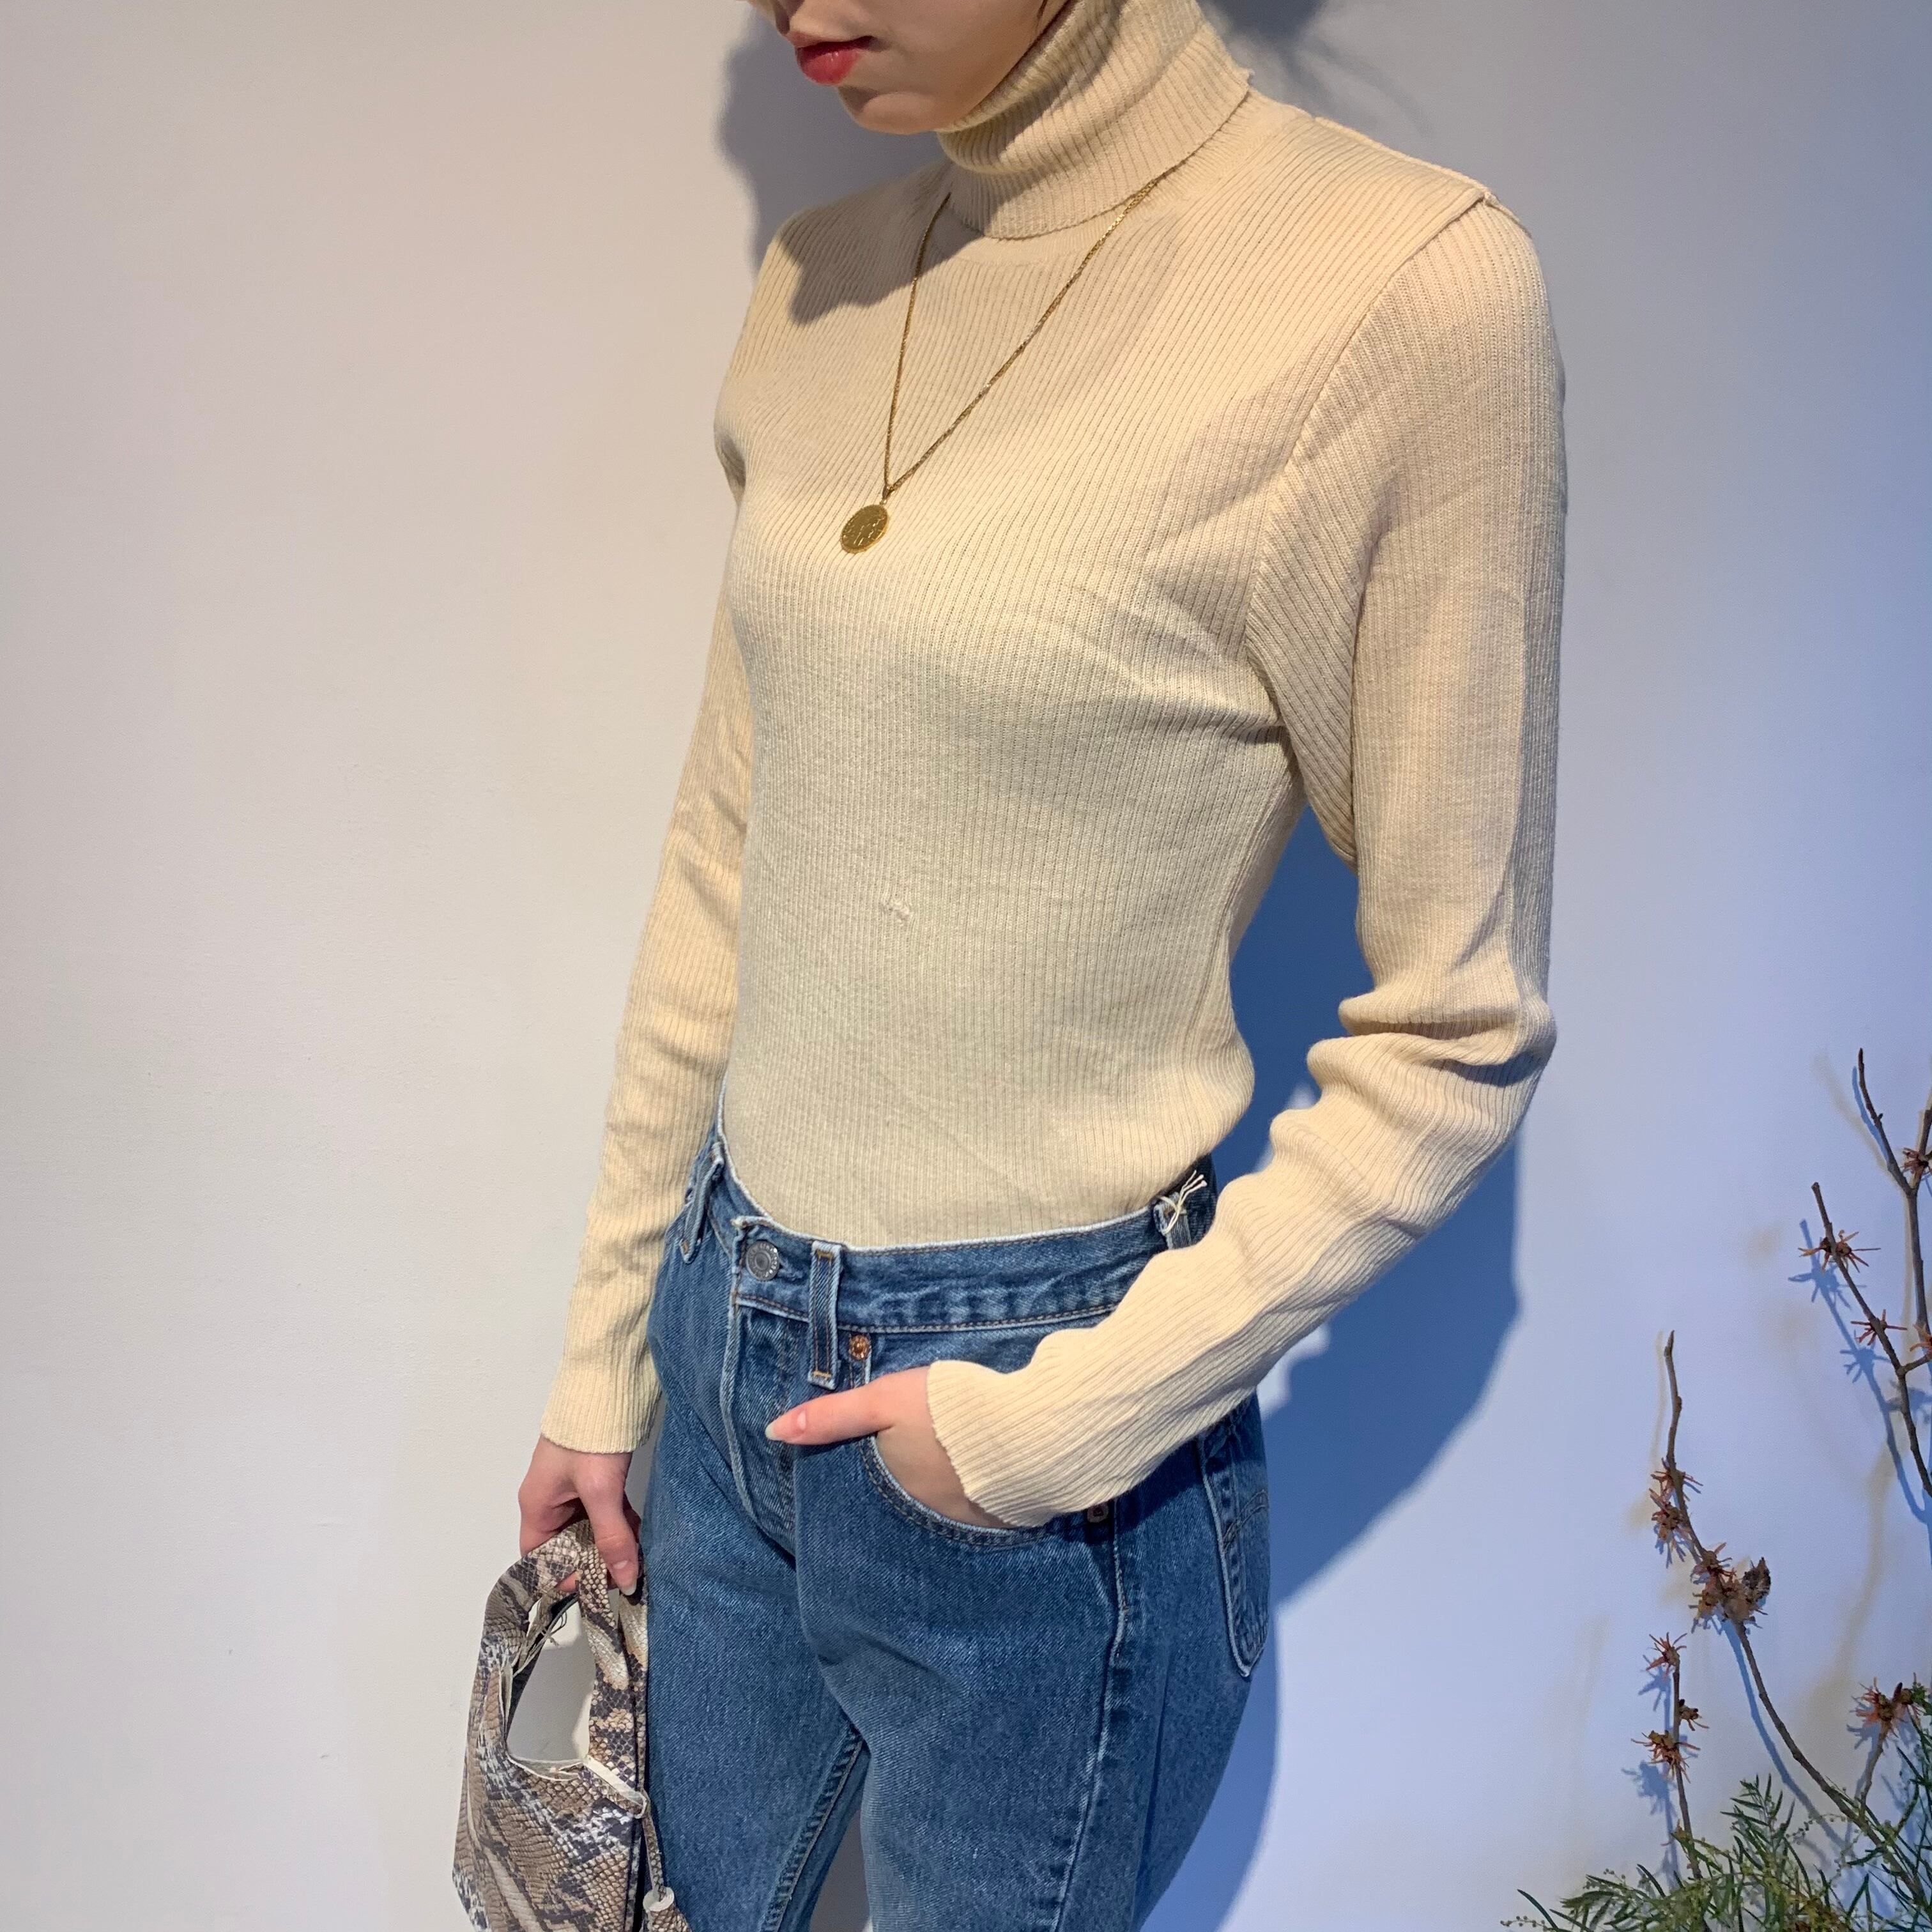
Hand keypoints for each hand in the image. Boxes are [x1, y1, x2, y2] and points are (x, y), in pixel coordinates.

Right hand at [518, 1434, 640, 1591]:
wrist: (606, 1387)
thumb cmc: (590, 1438)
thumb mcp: (600, 1491)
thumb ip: (612, 1535)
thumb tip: (626, 1578)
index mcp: (537, 1505)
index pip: (539, 1557)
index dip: (563, 1575)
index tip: (597, 1583)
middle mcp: (550, 1501)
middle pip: (567, 1546)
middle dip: (594, 1562)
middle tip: (626, 1572)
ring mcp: (573, 1489)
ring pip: (589, 1529)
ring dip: (611, 1543)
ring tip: (639, 1558)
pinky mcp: (595, 1478)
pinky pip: (605, 1512)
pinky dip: (621, 1524)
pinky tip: (641, 1534)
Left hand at [766, 1365, 1013, 1528]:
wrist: (1029, 1430)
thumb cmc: (949, 1411)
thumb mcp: (884, 1401)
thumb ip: (833, 1417)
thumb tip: (774, 1431)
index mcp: (892, 1489)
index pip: (863, 1495)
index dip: (861, 1483)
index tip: (864, 1471)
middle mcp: (923, 1517)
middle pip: (903, 1504)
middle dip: (902, 1491)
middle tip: (910, 1466)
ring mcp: (965, 1522)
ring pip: (940, 1509)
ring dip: (940, 1492)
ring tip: (945, 1468)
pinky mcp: (1004, 1518)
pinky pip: (978, 1510)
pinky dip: (975, 1494)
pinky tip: (984, 1473)